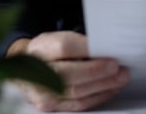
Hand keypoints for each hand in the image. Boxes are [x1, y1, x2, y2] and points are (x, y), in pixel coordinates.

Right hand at [8, 31, 129, 111]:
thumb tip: (106, 48)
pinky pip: (78, 105)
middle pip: (71, 74)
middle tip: (119, 68)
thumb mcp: (57, 38)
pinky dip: (97, 97)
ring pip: (77, 92)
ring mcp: (42, 93)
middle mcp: (37, 72)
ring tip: (120, 79)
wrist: (24, 69)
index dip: (88, 50)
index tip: (109, 51)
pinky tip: (110, 89)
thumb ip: (78, 42)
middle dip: (99, 72)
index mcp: (40, 48)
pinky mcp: (50, 106)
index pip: (64, 48)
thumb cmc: (47, 51)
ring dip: (103, 86)